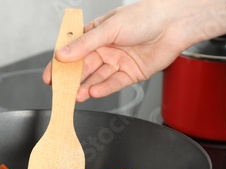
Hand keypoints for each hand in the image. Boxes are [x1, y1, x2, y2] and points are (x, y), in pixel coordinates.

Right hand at [43, 0, 225, 101]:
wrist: (175, 24)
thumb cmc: (146, 16)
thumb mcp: (110, 28)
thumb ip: (86, 44)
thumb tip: (63, 54)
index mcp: (97, 33)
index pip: (73, 51)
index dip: (60, 64)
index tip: (50, 77)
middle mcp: (106, 48)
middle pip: (84, 68)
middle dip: (72, 80)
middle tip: (60, 92)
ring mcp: (118, 62)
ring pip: (97, 78)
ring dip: (86, 87)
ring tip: (75, 96)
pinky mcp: (130, 74)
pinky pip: (113, 84)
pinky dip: (103, 89)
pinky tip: (93, 92)